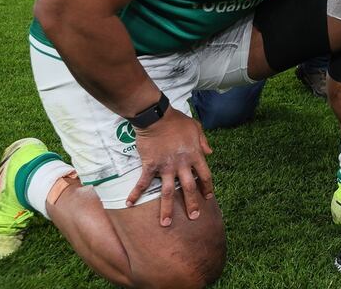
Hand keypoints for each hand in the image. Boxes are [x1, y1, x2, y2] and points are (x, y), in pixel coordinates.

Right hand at [128, 107, 213, 226]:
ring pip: (168, 192)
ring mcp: (166, 167)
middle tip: (194, 217)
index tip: (208, 197)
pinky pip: (143, 182)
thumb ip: (203, 141)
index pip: (205, 176)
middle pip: (189, 188)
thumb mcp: (196, 127)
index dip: (207, 187)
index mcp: (195, 155)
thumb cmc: (176, 120)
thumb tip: (210, 153)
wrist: (156, 116)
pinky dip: (135, 193)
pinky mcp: (150, 165)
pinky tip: (129, 204)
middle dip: (192, 204)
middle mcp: (182, 164)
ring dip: (166, 209)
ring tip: (165, 224)